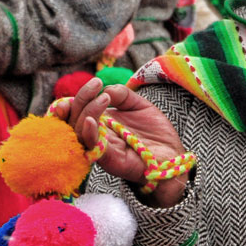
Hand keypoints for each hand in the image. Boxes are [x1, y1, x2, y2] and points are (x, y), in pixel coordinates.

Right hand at [54, 77, 186, 207]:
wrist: (171, 153)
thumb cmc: (153, 131)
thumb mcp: (139, 105)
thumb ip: (122, 95)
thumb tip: (105, 89)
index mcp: (99, 123)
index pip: (76, 112)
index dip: (73, 100)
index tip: (90, 84)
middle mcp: (95, 136)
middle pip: (73, 120)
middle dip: (81, 99)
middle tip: (96, 84)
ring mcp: (100, 149)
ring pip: (79, 133)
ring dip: (87, 112)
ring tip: (104, 98)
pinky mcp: (110, 161)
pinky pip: (93, 148)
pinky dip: (88, 134)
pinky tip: (91, 120)